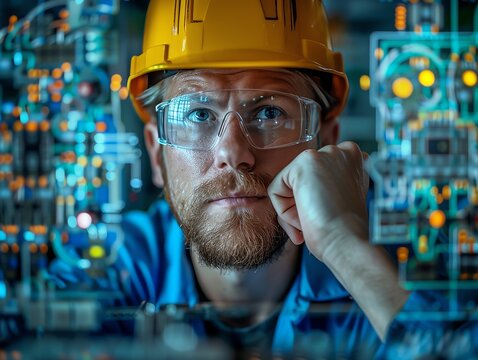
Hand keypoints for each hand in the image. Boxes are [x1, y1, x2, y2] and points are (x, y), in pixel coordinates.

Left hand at [268, 141, 369, 261]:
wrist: (347, 241)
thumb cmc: (345, 232)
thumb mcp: (339, 201)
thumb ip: (325, 186)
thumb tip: (299, 189)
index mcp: (355, 162)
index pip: (319, 179)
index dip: (317, 203)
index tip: (328, 218)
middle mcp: (343, 152)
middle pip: (302, 180)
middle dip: (303, 204)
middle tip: (318, 222)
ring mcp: (325, 154)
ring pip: (288, 184)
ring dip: (294, 209)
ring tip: (313, 220)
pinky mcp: (306, 161)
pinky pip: (276, 189)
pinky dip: (283, 211)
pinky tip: (304, 217)